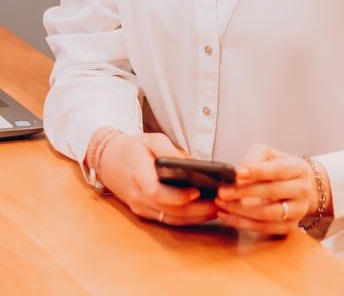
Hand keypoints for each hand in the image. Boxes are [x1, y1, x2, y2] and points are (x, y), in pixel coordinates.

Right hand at [87, 130, 217, 224]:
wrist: (108, 160)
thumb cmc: (132, 147)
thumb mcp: (151, 139)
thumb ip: (170, 151)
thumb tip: (193, 164)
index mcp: (138, 176)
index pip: (157, 192)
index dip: (178, 195)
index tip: (198, 190)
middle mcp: (138, 197)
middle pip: (170, 210)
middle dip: (197, 210)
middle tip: (220, 203)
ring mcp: (140, 208)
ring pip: (171, 220)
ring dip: (195, 218)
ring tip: (218, 208)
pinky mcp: (144, 213)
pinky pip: (167, 220)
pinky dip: (186, 218)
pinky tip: (203, 212)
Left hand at [215, 143, 327, 234]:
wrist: (302, 187)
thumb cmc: (280, 167)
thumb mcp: (270, 155)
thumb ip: (254, 159)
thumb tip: (236, 173)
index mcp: (298, 169)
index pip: (277, 170)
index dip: (256, 171)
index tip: (235, 173)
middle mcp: (302, 190)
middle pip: (271, 192)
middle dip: (243, 192)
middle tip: (222, 192)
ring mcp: (298, 211)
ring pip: (268, 214)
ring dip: (241, 210)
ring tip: (222, 204)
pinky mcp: (289, 227)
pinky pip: (264, 228)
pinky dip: (243, 223)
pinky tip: (227, 215)